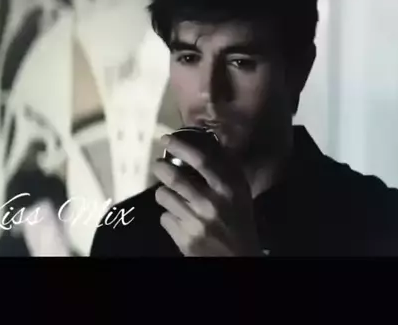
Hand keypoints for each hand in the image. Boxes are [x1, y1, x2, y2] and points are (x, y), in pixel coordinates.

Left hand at [151, 135, 262, 255]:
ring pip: (164, 197)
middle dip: (161, 168)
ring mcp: (196, 222)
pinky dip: (168, 215)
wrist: (237, 258)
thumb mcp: (239, 194)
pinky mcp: (184, 239)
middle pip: (175, 178)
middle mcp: (211, 203)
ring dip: (163, 193)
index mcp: (228, 189)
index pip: (201, 161)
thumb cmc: (239, 221)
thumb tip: (206, 143)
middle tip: (158, 165)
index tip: (165, 139)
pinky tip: (179, 217)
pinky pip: (164, 218)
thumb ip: (226, 170)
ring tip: (169, 194)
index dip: (181, 146)